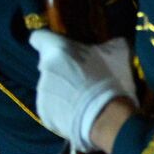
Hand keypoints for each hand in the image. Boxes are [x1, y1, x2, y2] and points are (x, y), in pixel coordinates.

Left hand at [29, 30, 135, 153]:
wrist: (106, 116)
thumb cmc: (112, 81)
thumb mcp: (116, 54)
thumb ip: (107, 44)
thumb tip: (115, 41)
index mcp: (57, 49)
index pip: (38, 37)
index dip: (47, 41)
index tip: (56, 48)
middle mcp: (44, 68)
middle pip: (46, 64)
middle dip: (60, 70)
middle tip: (80, 78)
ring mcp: (42, 91)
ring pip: (48, 87)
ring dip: (60, 90)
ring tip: (81, 99)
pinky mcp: (43, 111)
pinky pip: (50, 107)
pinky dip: (60, 109)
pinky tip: (76, 112)